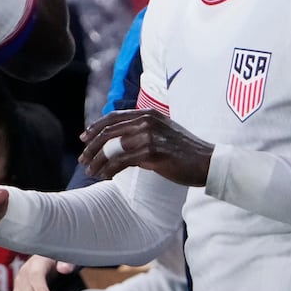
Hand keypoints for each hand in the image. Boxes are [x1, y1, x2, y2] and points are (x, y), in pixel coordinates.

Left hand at [78, 108, 214, 185]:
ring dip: (97, 161)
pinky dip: (109, 170)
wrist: (208, 161)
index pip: (114, 117)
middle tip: (83, 160)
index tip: (84, 139)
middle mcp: (147, 121)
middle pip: (108, 132)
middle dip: (91, 147)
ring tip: (90, 171)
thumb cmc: (186, 152)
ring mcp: (149, 136)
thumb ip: (144, 131)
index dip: (95, 127)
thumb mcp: (164, 132)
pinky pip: (122, 161)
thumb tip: (121, 139)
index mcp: (148, 114)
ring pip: (112, 147)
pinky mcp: (152, 152)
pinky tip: (105, 177)